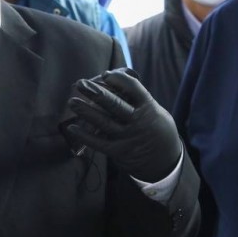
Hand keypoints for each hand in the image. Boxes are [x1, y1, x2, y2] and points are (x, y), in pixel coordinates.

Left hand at [63, 68, 180, 182]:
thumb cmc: (155, 128)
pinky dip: (84, 136)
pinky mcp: (118, 152)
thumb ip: (138, 100)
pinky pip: (98, 143)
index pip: (134, 89)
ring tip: (72, 102)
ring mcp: (128, 137)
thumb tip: (114, 82)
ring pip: (104, 122)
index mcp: (149, 108)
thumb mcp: (156, 111)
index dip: (119, 80)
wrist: (165, 161)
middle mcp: (138, 122)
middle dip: (96, 93)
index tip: (105, 74)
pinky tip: (72, 127)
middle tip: (81, 83)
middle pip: (115, 105)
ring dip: (86, 111)